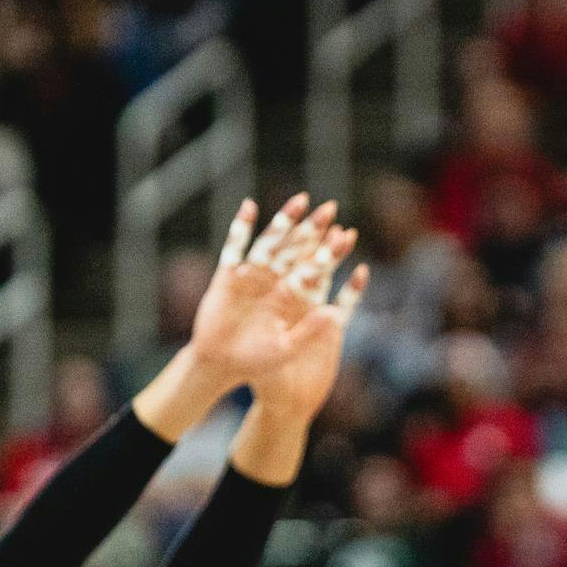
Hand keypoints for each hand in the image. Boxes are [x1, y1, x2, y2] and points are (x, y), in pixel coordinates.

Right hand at [184, 193, 366, 400]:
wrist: (220, 365)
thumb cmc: (256, 362)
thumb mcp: (286, 348)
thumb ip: (309, 330)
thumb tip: (334, 314)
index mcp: (291, 298)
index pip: (315, 271)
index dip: (330, 254)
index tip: (346, 236)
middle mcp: (274, 282)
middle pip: (297, 250)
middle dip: (313, 230)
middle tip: (330, 208)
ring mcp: (251, 276)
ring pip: (271, 243)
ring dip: (285, 222)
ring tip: (301, 201)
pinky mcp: (228, 275)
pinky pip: (234, 247)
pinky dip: (240, 227)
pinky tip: (249, 207)